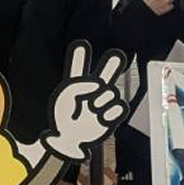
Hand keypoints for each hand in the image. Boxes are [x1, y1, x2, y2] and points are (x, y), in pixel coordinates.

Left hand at [43, 43, 130, 161]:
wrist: (69, 140)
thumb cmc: (63, 119)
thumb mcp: (66, 96)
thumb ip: (81, 83)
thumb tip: (100, 82)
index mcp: (75, 86)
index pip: (78, 68)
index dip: (80, 57)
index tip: (81, 45)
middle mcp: (90, 93)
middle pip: (105, 74)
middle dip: (112, 64)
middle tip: (117, 55)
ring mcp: (101, 104)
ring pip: (112, 91)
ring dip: (103, 98)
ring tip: (92, 106)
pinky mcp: (109, 117)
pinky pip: (120, 107)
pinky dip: (111, 111)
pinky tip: (101, 115)